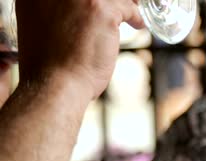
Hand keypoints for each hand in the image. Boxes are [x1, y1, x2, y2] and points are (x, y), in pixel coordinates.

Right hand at [15, 0, 144, 98]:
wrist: (56, 85)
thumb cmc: (50, 66)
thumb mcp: (44, 27)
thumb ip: (61, 13)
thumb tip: (83, 10)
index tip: (104, 3)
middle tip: (123, 5)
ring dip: (126, 4)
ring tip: (131, 13)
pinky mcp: (102, 11)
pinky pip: (128, 8)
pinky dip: (135, 17)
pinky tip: (138, 25)